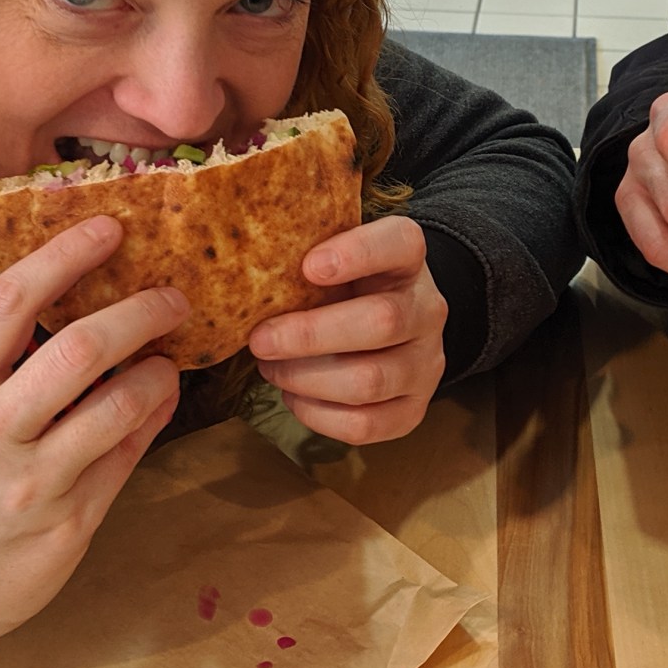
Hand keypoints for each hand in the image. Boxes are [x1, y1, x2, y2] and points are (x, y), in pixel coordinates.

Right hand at [0, 216, 187, 642]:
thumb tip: (73, 306)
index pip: (9, 303)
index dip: (63, 255)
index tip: (108, 226)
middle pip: (80, 349)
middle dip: (141, 312)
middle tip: (172, 297)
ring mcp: (34, 482)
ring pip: (119, 406)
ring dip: (158, 372)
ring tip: (167, 361)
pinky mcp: (71, 524)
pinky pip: (127, 458)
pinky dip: (152, 419)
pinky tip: (160, 401)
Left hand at [249, 214, 447, 444]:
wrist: (387, 325)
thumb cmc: (344, 287)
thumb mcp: (332, 257)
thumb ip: (302, 256)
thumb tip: (240, 277)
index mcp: (407, 259)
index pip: (400, 243)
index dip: (358, 253)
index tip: (308, 266)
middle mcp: (427, 309)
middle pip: (382, 322)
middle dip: (310, 335)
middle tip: (260, 340)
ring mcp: (426, 363)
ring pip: (370, 380)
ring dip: (307, 378)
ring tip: (271, 369)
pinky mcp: (413, 409)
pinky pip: (366, 425)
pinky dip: (318, 415)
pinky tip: (294, 396)